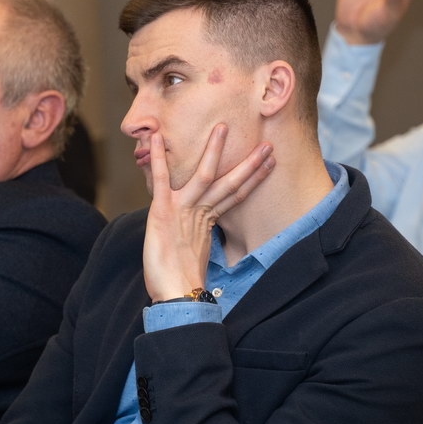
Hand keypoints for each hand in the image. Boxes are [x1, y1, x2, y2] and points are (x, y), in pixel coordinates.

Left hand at [142, 124, 273, 301]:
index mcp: (207, 222)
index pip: (235, 196)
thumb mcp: (190, 252)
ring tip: (222, 127)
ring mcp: (183, 210)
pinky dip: (157, 158)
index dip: (253, 179)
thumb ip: (195, 235)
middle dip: (250, 164)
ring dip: (213, 150)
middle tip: (268, 145)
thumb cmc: (179, 279)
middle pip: (230, 184)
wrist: (174, 295)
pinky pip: (161, 179)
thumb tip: (197, 231)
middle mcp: (199, 213)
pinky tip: (153, 139)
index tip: (269, 165)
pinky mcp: (163, 211)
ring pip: (204, 175)